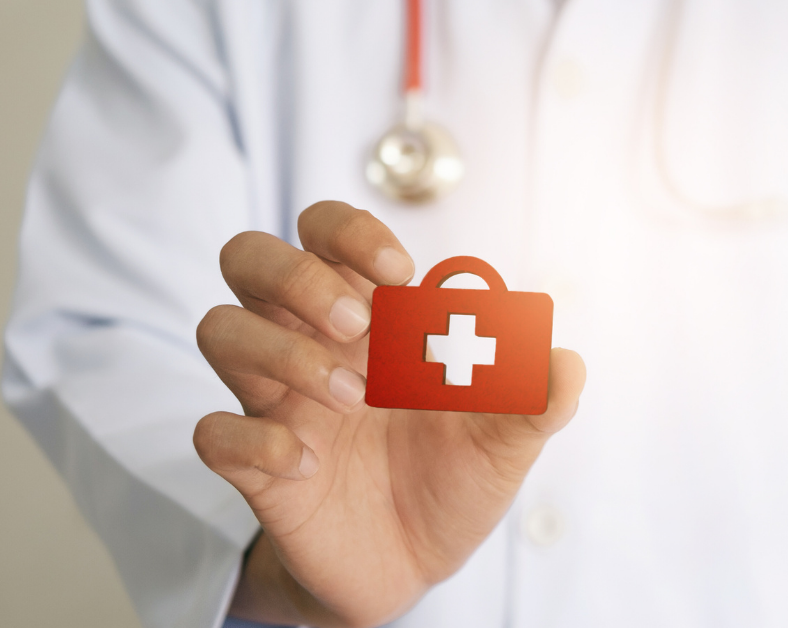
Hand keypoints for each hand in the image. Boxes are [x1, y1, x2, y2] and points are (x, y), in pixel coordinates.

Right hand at [193, 201, 584, 626]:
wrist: (416, 565)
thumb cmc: (454, 478)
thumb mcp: (508, 440)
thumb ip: (539, 400)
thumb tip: (566, 361)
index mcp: (370, 318)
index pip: (325, 232)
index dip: (351, 232)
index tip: (399, 272)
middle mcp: (310, 344)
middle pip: (250, 258)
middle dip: (297, 275)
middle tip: (358, 324)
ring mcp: (275, 401)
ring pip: (219, 329)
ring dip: (281, 351)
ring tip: (351, 395)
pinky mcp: (254, 465)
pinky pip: (212, 432)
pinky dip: (256, 439)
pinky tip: (310, 463)